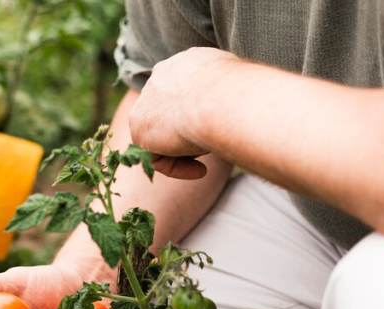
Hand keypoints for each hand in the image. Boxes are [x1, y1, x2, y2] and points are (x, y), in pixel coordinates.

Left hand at [129, 47, 239, 179]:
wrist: (223, 99)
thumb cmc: (242, 94)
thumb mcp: (241, 87)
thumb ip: (228, 95)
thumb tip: (244, 107)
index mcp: (186, 63)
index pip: (182, 92)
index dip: (196, 117)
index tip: (215, 130)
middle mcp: (161, 76)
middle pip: (168, 114)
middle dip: (186, 135)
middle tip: (210, 147)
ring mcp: (146, 100)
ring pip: (162, 136)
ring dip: (184, 152)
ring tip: (209, 157)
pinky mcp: (139, 125)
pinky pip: (155, 156)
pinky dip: (177, 168)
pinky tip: (201, 170)